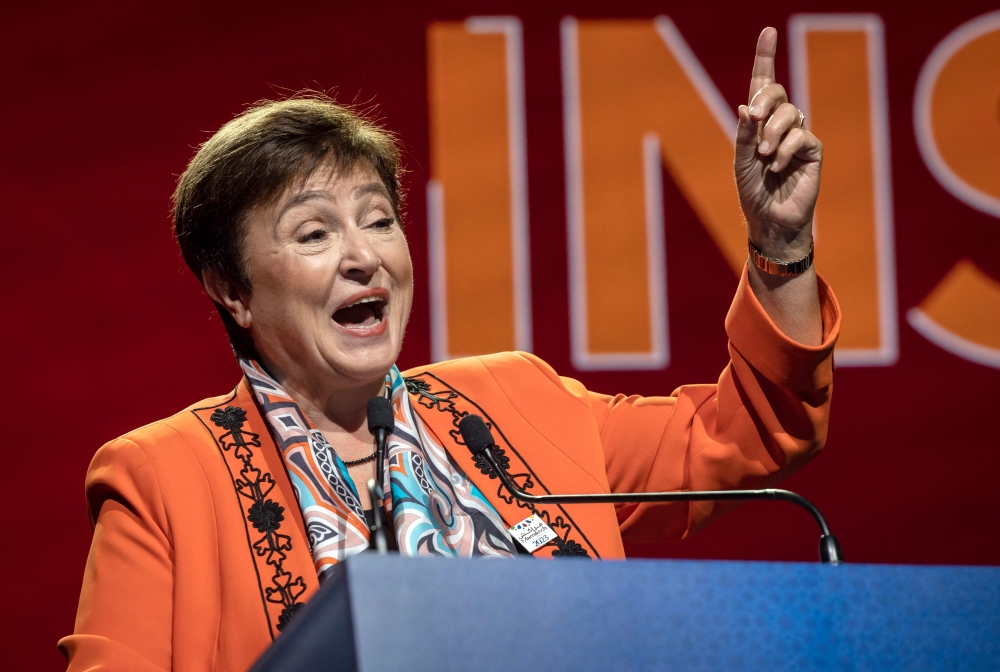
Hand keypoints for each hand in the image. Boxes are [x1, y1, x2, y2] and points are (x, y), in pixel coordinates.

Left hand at [735, 27, 821, 260]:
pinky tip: (777, 168)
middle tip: (754, 116)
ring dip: (772, 133)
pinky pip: (801, 136)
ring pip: (791, 113)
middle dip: (765, 99)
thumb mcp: (740, 162)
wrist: (770, 221)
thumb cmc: (753, 193)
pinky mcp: (813, 150)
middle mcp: (780, 125)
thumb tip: (746, 105)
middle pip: (777, 92)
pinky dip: (784, 150)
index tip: (767, 32)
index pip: (763, 85)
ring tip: (764, 157)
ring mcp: (798, 136)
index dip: (765, 58)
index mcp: (758, 123)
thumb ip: (743, 134)